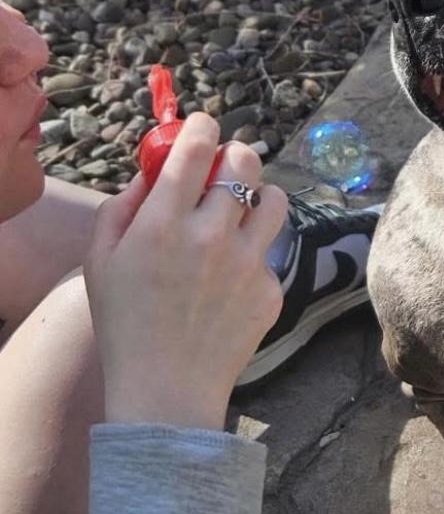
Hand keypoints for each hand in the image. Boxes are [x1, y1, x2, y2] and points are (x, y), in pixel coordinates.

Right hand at [84, 115, 287, 430]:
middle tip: (224, 168)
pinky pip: (269, 253)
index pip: (195, 149)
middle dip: (235, 155)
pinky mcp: (270, 288)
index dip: (201, 127)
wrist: (166, 387)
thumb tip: (155, 172)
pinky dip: (252, 253)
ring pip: (273, 200)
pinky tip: (228, 280)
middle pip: (245, 163)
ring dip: (257, 195)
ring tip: (237, 212)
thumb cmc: (125, 322)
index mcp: (164, 223)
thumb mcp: (101, 259)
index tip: (201, 126)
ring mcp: (247, 263)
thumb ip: (124, 205)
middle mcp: (212, 236)